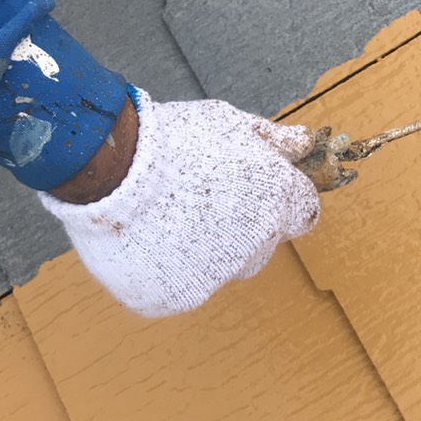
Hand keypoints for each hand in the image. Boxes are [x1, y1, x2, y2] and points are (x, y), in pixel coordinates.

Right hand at [40, 89, 319, 316]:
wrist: (112, 168)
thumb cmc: (173, 138)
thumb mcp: (232, 124)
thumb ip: (276, 141)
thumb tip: (308, 144)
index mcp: (279, 199)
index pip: (303, 213)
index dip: (279, 200)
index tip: (253, 192)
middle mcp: (258, 243)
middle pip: (262, 244)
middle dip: (241, 226)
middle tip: (198, 199)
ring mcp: (218, 275)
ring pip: (222, 268)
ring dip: (204, 251)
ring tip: (166, 217)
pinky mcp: (178, 296)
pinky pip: (180, 287)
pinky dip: (165, 271)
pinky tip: (146, 240)